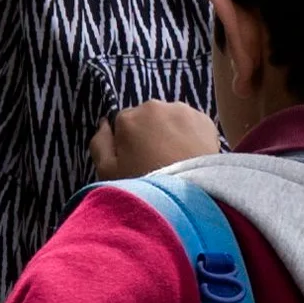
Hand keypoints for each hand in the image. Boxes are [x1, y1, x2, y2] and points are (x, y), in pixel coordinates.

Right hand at [90, 99, 221, 178]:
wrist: (190, 196)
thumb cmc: (143, 185)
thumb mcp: (106, 172)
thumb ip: (99, 143)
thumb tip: (104, 123)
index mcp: (127, 117)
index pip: (122, 124)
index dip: (127, 142)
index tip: (135, 159)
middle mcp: (154, 106)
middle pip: (146, 118)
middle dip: (149, 133)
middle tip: (156, 160)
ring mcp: (182, 111)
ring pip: (170, 118)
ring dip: (170, 132)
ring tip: (175, 158)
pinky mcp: (205, 119)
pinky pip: (191, 124)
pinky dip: (190, 135)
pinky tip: (190, 154)